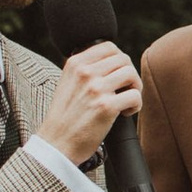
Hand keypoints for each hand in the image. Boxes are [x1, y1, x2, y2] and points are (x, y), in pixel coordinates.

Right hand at [43, 40, 140, 168]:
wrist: (56, 144)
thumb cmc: (65, 117)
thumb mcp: (67, 83)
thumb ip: (85, 70)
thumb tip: (113, 61)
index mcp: (75, 64)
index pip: (109, 46)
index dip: (119, 60)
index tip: (117, 75)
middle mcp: (85, 72)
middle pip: (124, 59)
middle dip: (129, 75)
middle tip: (125, 90)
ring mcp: (96, 88)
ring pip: (132, 74)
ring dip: (135, 88)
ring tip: (126, 100)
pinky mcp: (106, 106)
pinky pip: (135, 95)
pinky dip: (136, 105)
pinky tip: (124, 113)